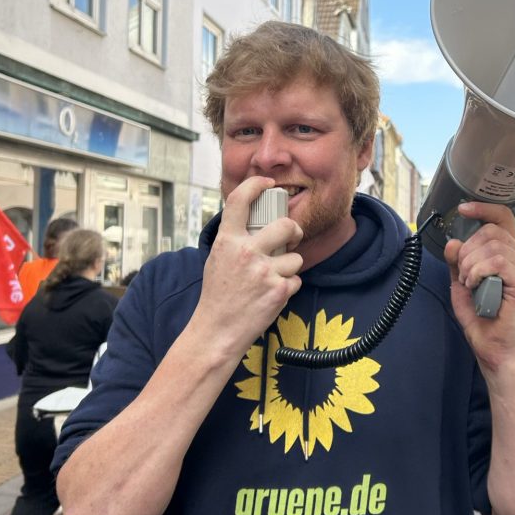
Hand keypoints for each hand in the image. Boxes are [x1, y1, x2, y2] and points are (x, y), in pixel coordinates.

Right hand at [189, 177, 303, 363]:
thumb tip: (255, 222)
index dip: (255, 184)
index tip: (268, 183)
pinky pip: (296, 280)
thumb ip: (235, 239)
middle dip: (294, 231)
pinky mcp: (278, 290)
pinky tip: (272, 295)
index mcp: (228, 241)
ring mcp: (264, 271)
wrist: (217, 330)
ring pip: (296, 258)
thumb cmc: (218, 295)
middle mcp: (246, 252)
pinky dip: (288, 287)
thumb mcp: (218, 259)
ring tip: (272, 279)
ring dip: (289, 268)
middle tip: (292, 237)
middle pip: (286, 225)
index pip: (240, 200)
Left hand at [444, 202, 514, 372]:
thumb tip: (453, 242)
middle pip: (491, 231)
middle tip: (463, 273)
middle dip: (467, 250)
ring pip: (492, 245)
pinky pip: (496, 261)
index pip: (503, 218)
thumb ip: (458, 262)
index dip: (483, 209)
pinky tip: (474, 285)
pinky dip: (477, 271)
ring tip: (469, 283)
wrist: (493, 347)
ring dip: (470, 264)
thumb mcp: (462, 283)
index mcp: (511, 253)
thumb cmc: (481, 317)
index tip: (462, 210)